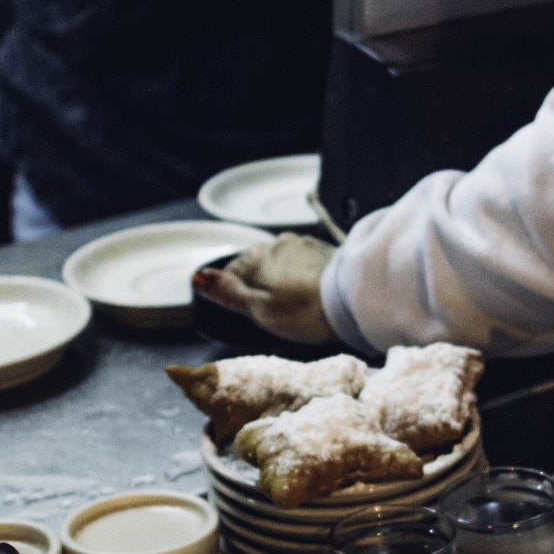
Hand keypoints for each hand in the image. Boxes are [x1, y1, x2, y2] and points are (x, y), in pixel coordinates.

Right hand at [193, 234, 337, 344]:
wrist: (354, 299)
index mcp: (257, 257)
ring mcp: (304, 244)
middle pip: (258, 263)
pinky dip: (302, 275)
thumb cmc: (305, 310)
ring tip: (291, 302)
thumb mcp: (259, 309)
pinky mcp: (326, 251)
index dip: (234, 290)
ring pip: (281, 260)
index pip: (233, 269)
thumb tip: (198, 278)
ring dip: (281, 277)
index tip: (245, 308)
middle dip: (259, 282)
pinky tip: (309, 292)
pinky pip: (304, 262)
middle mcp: (279, 243)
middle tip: (269, 309)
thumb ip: (228, 292)